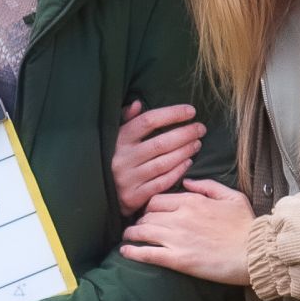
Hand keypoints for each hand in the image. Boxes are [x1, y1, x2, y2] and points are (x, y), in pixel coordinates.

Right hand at [108, 99, 203, 215]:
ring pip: (164, 163)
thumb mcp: (114, 137)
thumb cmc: (113, 159)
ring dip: (185, 151)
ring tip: (197, 143)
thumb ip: (126, 120)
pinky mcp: (134, 196)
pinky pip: (162, 182)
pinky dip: (178, 171)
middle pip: (160, 142)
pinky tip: (188, 162)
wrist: (98, 194)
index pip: (148, 121)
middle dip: (185, 133)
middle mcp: (123, 158)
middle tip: (201, 129)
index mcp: (119, 140)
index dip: (172, 114)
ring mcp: (128, 179)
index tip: (191, 111)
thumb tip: (138, 103)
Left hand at [117, 176, 256, 285]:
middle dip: (141, 220)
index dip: (151, 206)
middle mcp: (179, 217)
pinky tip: (125, 251)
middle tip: (139, 227)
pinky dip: (132, 251)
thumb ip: (207, 186)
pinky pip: (146, 253)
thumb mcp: (231, 196)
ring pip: (142, 231)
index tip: (151, 213)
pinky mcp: (177, 259)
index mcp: (191, 200)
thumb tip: (187, 180)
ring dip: (132, 234)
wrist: (254, 252)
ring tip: (128, 238)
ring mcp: (176, 238)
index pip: (157, 199)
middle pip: (147, 214)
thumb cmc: (246, 225)